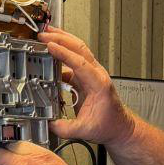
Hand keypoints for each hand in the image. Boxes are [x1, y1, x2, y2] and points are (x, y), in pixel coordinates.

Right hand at [38, 27, 133, 151]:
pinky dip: (62, 53)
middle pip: (79, 48)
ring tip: (47, 34)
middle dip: (61, 38)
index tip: (50, 46)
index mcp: (98, 83)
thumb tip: (50, 124)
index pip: (80, 62)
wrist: (119, 126)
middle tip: (44, 34)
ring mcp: (92, 73)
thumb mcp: (85, 130)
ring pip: (78, 50)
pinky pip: (73, 60)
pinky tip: (51, 53)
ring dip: (63, 40)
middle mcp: (96, 74)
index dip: (64, 53)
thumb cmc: (109, 124)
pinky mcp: (86, 77)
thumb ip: (65, 128)